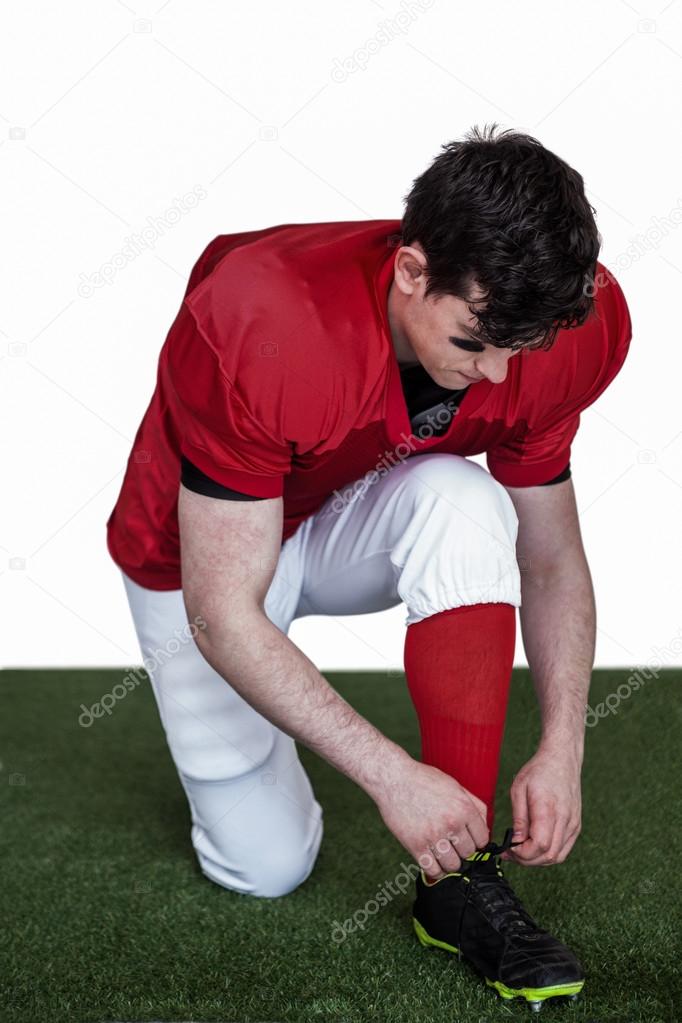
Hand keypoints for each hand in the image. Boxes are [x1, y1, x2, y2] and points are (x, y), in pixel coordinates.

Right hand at [372, 755, 489, 879]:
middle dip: (462, 851)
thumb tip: (485, 827)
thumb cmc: (424, 780)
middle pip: (468, 853)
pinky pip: (433, 870)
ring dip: (449, 862)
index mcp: (464, 808)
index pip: (482, 839)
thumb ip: (474, 805)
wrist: (393, 778)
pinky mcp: (415, 845)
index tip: (468, 841)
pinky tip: (433, 863)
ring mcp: (433, 835)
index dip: (476, 841)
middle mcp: (452, 823)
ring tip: (443, 854)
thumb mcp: (455, 785)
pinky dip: (436, 871)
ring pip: (453, 865)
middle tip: (453, 845)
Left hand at [501, 745, 581, 866]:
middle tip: (510, 853)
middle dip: (527, 860)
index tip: (508, 848)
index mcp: (549, 808)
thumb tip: (514, 842)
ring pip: (557, 856)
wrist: (562, 760)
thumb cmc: (539, 771)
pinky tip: (534, 847)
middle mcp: (565, 819)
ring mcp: (573, 824)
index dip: (522, 853)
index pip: (540, 845)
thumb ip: (518, 818)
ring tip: (520, 851)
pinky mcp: (576, 826)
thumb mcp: (519, 789)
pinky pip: (563, 850)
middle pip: (548, 855)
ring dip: (537, 860)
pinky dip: (548, 854)